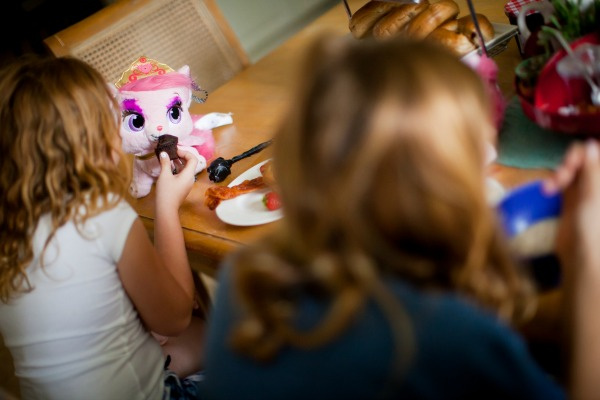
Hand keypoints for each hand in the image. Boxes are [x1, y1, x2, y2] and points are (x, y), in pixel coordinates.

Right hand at [156, 150, 197, 211]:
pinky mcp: (182, 187)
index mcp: (189, 174)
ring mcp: (187, 183)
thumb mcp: (164, 175)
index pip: (193, 159)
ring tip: (168, 158)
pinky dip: (177, 169)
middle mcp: (190, 178)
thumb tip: (164, 153)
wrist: (166, 209)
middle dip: (182, 156)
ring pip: (186, 169)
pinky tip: (168, 167)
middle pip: (190, 163)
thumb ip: (165, 163)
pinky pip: (182, 174)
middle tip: (171, 152)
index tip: (175, 151)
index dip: (185, 152)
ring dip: (178, 162)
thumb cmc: (166, 191)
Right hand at [544, 141, 599, 274]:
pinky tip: (548, 189)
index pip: (598, 154)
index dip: (587, 152)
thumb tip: (589, 144)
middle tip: (561, 175)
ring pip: (574, 167)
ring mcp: (587, 189)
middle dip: (571, 161)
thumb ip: (592, 171)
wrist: (583, 260)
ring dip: (561, 171)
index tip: (575, 158)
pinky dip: (556, 180)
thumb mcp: (592, 197)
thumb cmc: (594, 230)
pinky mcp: (573, 197)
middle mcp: (598, 183)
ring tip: (550, 185)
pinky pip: (564, 179)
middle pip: (587, 157)